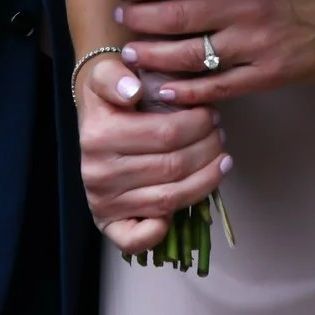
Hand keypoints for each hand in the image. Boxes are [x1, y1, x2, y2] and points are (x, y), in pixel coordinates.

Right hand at [74, 52, 226, 255]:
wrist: (93, 124)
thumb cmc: (111, 100)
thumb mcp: (107, 75)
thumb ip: (115, 76)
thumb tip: (132, 91)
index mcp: (99, 135)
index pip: (166, 134)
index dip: (199, 124)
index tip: (212, 114)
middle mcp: (98, 173)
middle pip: (173, 166)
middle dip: (208, 148)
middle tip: (220, 135)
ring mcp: (103, 202)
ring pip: (170, 197)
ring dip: (206, 179)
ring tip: (221, 159)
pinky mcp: (108, 224)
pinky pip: (138, 239)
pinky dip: (164, 228)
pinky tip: (186, 203)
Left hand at [112, 0, 314, 108]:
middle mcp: (244, 7)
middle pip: (176, 15)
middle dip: (140, 19)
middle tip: (121, 21)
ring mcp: (253, 45)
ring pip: (188, 54)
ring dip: (153, 55)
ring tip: (132, 54)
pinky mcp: (265, 77)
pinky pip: (215, 88)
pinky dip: (185, 92)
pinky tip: (164, 91)